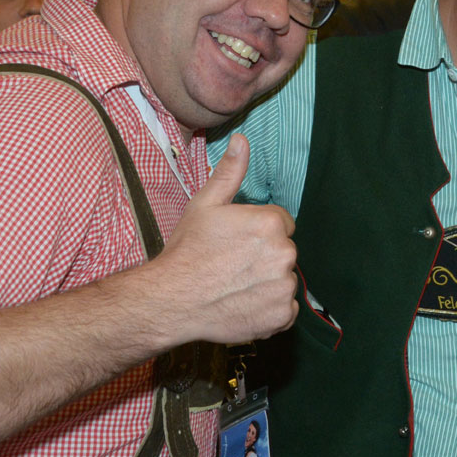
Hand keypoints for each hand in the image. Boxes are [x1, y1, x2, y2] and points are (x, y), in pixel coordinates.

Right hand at [149, 134, 298, 343]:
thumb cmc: (187, 251)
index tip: (235, 244)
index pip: (281, 224)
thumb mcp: (205, 204)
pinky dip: (269, 309)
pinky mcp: (281, 315)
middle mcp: (285, 253)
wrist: (171, 300)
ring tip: (235, 286)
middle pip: (283, 252)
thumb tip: (242, 140)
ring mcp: (284, 286)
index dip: (257, 233)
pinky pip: (284, 309)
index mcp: (272, 222)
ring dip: (267, 283)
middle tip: (232, 266)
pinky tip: (244, 304)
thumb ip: (230, 172)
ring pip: (284, 280)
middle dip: (264, 257)